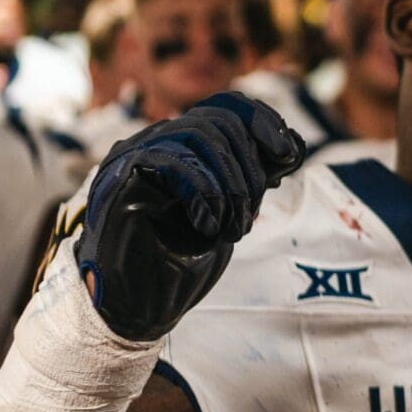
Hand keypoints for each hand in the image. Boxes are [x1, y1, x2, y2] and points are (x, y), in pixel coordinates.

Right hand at [76, 92, 304, 339]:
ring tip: (232, 229)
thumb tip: (292, 144)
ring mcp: (133, 152)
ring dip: (228, 185)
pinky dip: (202, 192)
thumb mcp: (232, 210)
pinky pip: (171, 160)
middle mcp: (156, 140)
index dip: (262, 122)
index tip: (287, 155)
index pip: (226, 107)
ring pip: (197, 135)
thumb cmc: (181, 258)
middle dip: (248, 171)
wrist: (137, 304)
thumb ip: (254, 177)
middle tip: (247, 220)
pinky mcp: (119, 173)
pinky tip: (209, 226)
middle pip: (217, 122)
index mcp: (182, 145)